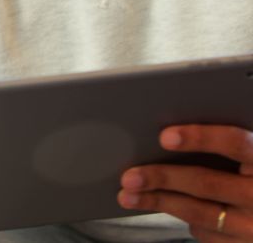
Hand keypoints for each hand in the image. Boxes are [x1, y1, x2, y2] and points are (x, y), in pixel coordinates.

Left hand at [117, 125, 252, 241]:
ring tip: (127, 195)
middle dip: (163, 178)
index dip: (201, 138)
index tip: (164, 136)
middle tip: (129, 176)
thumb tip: (168, 137)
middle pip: (207, 183)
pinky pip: (206, 233)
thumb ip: (230, 149)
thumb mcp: (251, 161)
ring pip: (199, 213)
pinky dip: (184, 219)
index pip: (237, 144)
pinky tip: (165, 207)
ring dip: (158, 203)